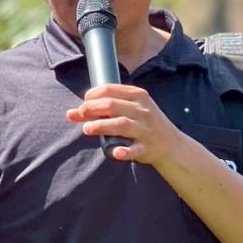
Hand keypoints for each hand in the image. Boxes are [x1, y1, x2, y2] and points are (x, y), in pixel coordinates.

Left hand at [66, 84, 182, 165]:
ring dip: (102, 126)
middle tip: (80, 114)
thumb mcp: (130, 110)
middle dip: (93, 108)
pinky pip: (134, 150)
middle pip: (113, 105)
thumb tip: (71, 113)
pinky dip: (125, 152)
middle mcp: (142, 110)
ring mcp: (145, 129)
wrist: (171, 145)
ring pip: (121, 125)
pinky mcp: (146, 148)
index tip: (84, 102)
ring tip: (86, 129)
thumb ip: (104, 109)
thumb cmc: (143, 123)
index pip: (111, 90)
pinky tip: (115, 152)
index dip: (93, 95)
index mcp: (138, 96)